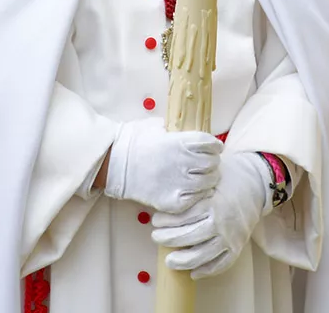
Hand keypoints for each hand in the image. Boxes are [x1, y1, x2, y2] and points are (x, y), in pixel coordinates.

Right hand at [103, 118, 222, 213]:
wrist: (114, 164)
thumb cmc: (133, 141)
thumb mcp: (158, 126)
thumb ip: (177, 130)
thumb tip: (189, 130)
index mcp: (181, 142)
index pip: (212, 144)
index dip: (215, 146)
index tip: (213, 148)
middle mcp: (184, 162)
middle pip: (213, 164)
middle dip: (212, 163)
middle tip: (206, 164)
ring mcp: (179, 183)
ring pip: (208, 183)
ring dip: (206, 179)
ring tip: (199, 177)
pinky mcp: (173, 201)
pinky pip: (196, 200)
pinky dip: (196, 195)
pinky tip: (189, 190)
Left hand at [150, 152, 266, 278]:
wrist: (257, 183)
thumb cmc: (229, 177)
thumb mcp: (209, 177)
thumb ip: (192, 189)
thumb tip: (166, 199)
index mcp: (212, 203)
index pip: (183, 217)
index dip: (165, 221)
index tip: (155, 220)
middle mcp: (221, 222)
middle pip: (188, 237)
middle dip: (167, 239)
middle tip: (156, 237)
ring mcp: (230, 236)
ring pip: (202, 256)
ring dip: (182, 261)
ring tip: (169, 261)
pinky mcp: (238, 246)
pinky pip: (221, 264)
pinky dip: (206, 271)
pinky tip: (193, 272)